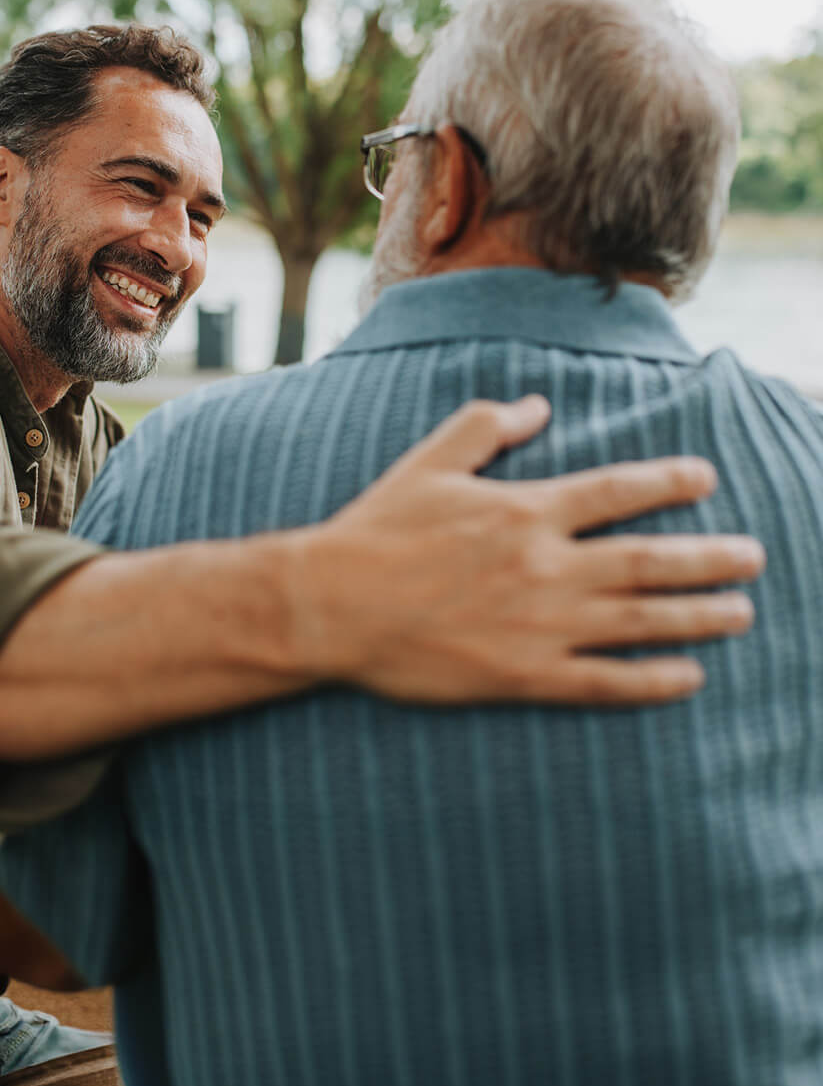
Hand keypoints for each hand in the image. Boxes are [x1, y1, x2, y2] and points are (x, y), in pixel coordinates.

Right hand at [294, 395, 764, 704]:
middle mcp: (545, 566)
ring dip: (697, 617)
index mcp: (525, 510)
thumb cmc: (377, 530)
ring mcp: (539, 625)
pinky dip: (651, 681)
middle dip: (709, 558)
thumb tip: (539, 404)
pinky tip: (688, 678)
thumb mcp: (429, 462)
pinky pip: (602, 681)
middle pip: (648, 560)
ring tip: (740, 613)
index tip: (706, 478)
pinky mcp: (522, 675)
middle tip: (752, 557)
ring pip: (639, 621)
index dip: (668, 482)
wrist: (332, 605)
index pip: (616, 491)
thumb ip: (487, 426)